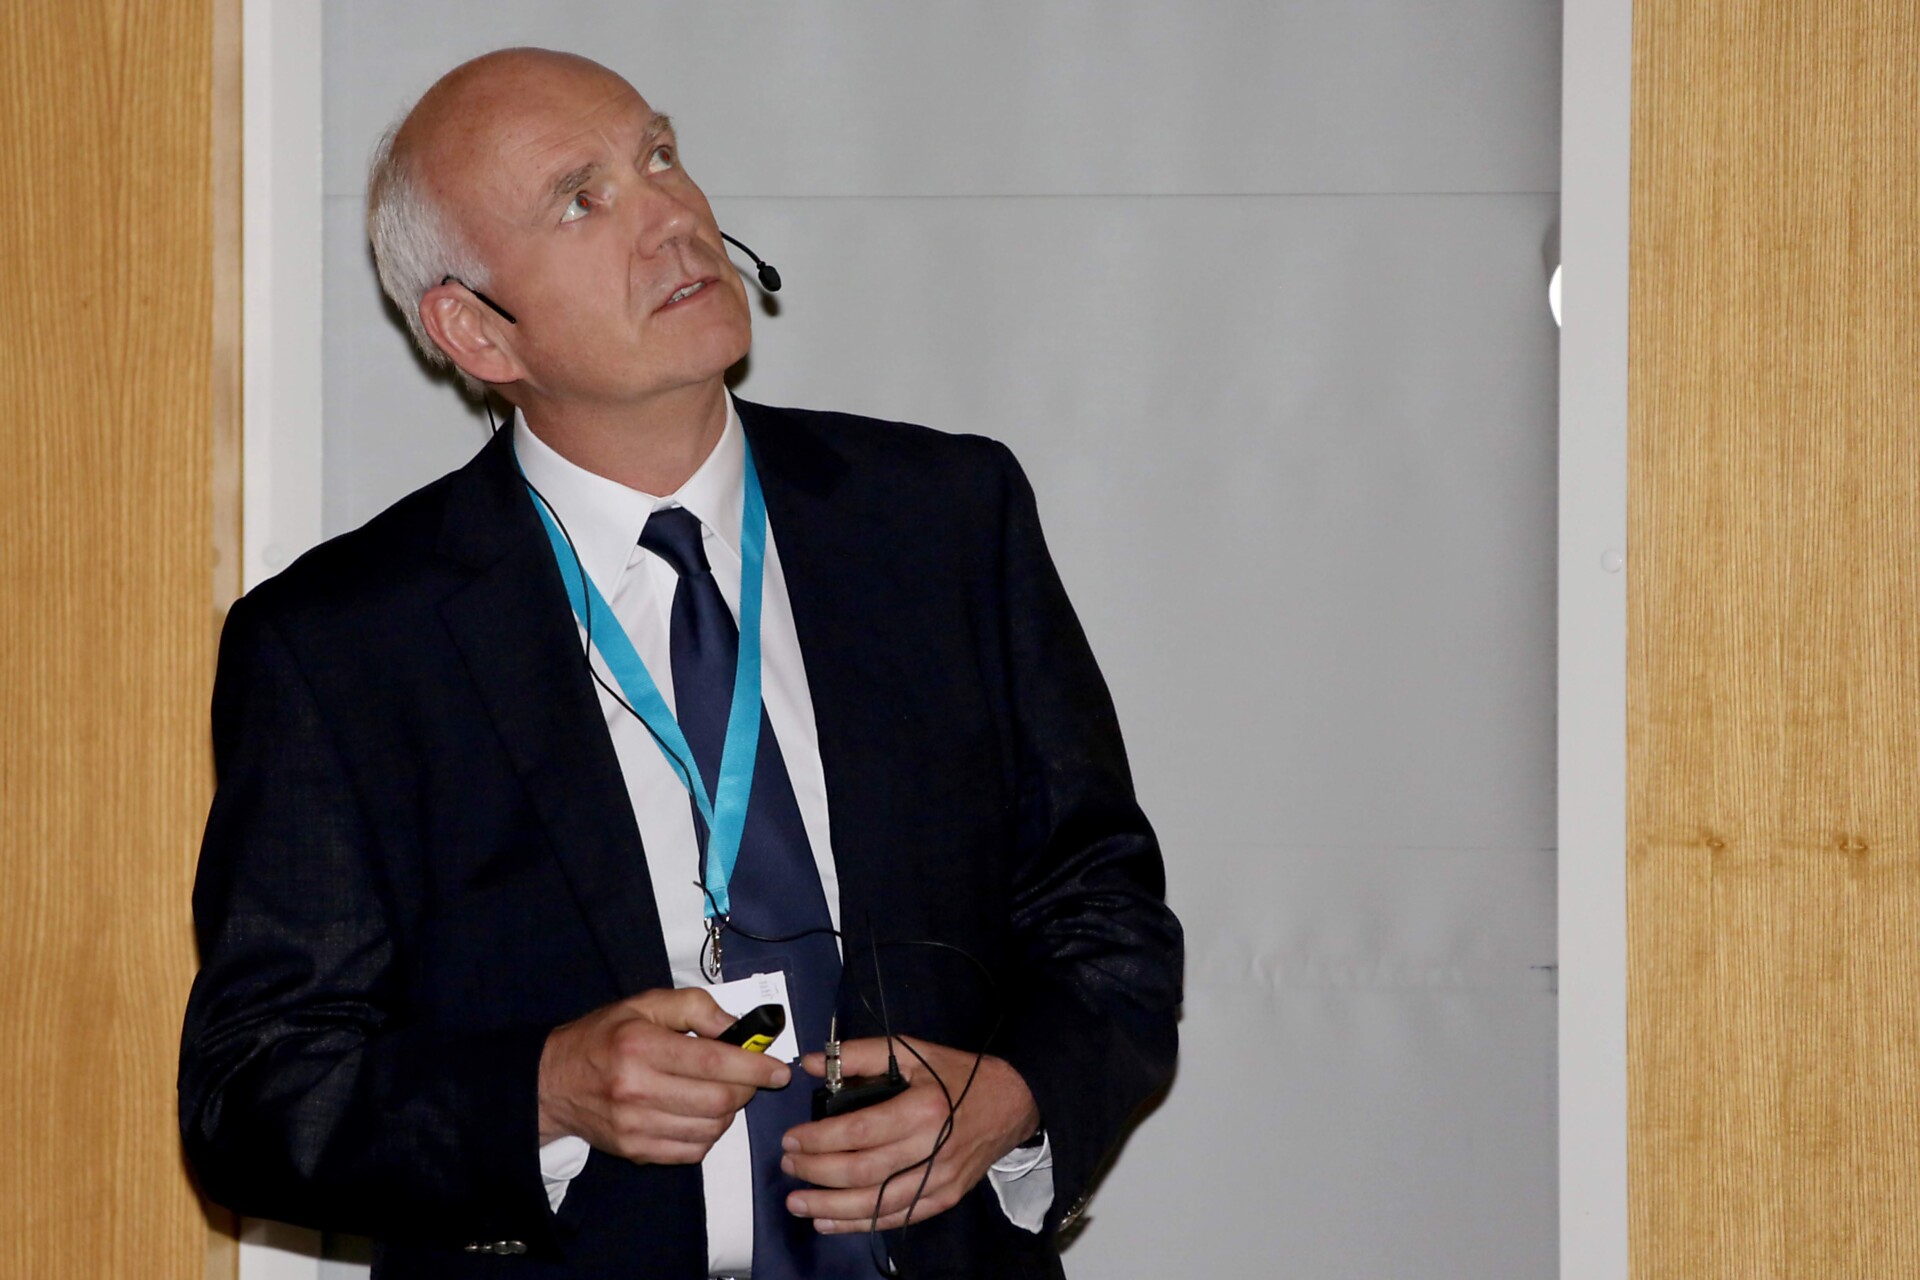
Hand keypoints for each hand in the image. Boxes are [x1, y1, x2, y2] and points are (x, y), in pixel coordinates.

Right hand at [537, 987, 790, 1164]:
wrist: (553, 1082)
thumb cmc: (603, 1037)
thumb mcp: (645, 1003)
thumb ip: (694, 1006)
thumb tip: (735, 1027)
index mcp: (641, 1046)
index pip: (713, 1062)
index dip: (755, 1067)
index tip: (780, 1069)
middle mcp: (637, 1089)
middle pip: (719, 1100)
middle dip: (746, 1089)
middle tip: (748, 1077)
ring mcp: (635, 1126)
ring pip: (711, 1129)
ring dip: (728, 1112)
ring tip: (719, 1093)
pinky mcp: (635, 1152)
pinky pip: (693, 1151)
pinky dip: (709, 1135)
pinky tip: (699, 1114)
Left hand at [779, 1037, 1039, 1232]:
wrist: (1013, 1102)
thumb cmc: (959, 1075)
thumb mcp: (914, 1052)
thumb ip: (862, 1055)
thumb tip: (810, 1064)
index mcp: (922, 1109)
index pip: (859, 1132)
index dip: (819, 1140)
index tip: (791, 1140)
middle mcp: (931, 1148)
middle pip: (863, 1171)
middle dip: (817, 1172)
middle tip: (788, 1167)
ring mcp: (939, 1179)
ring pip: (877, 1203)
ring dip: (831, 1207)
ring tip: (797, 1202)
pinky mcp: (944, 1197)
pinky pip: (897, 1217)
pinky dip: (860, 1224)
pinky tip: (830, 1221)